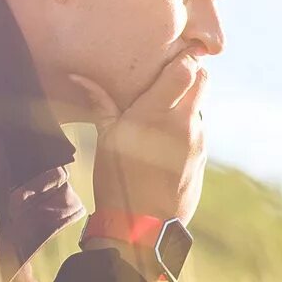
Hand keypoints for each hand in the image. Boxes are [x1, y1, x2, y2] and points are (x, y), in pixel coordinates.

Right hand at [66, 59, 206, 225]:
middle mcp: (184, 122)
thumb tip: (79, 77)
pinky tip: (165, 140)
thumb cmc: (118, 181)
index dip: (184, 57)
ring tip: (161, 112)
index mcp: (158, 112)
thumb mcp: (105, 140)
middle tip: (168, 78)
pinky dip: (186, 127)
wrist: (142, 227)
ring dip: (186, 103)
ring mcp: (198, 141)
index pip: (187, 68)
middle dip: (189, 74)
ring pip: (199, 106)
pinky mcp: (202, 158)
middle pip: (202, 81)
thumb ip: (100, 104)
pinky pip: (198, 131)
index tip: (172, 54)